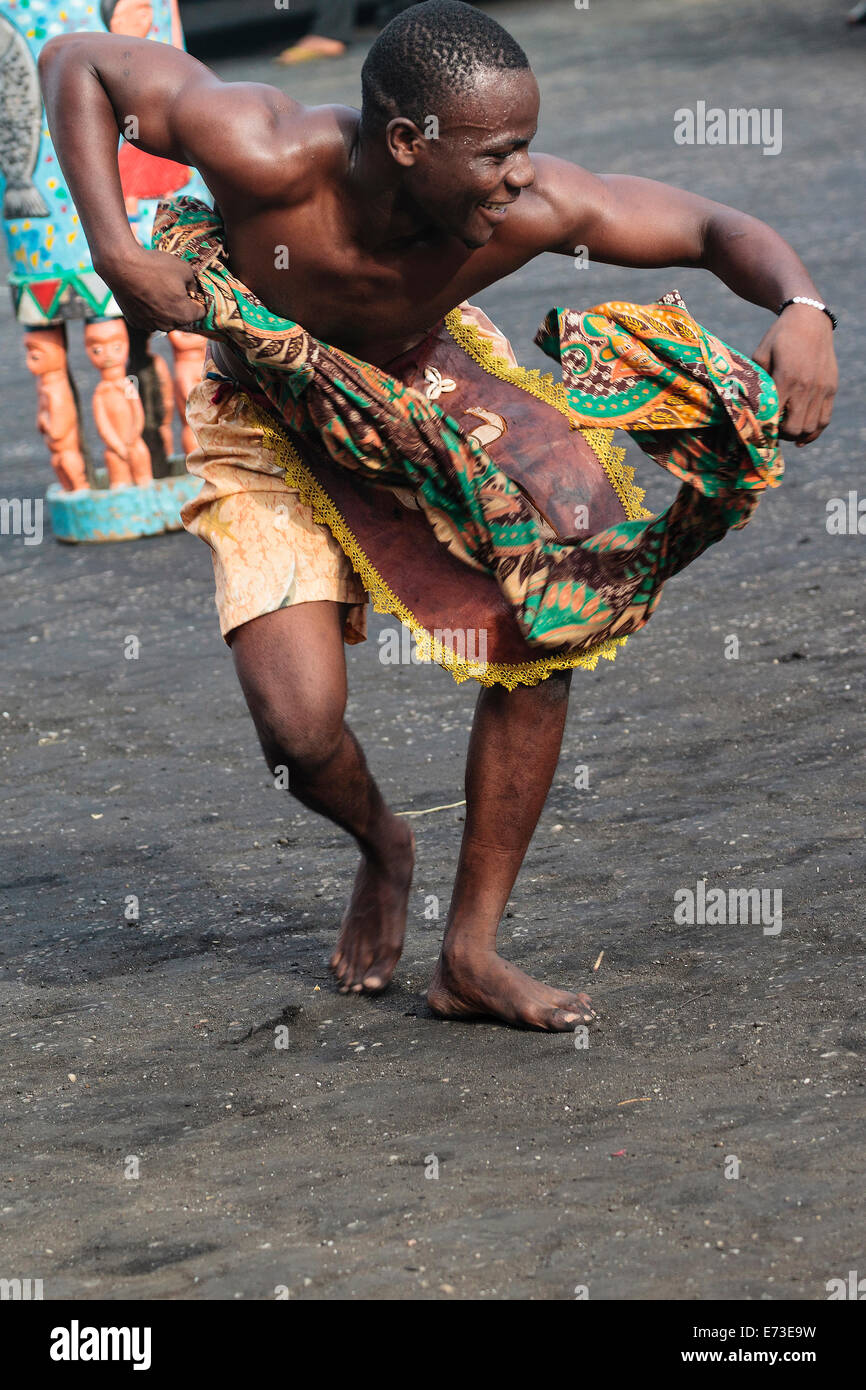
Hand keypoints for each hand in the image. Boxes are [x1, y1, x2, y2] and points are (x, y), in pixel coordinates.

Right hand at [96, 244, 204, 333]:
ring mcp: (151, 326)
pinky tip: (143, 295)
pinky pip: (148, 318)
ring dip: (164, 309)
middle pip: (182, 318)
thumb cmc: (155, 266)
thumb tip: (193, 291)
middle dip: (181, 306)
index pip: (200, 313)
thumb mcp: (184, 269)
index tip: (190, 291)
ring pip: (164, 320)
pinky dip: (148, 310)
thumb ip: (194, 284)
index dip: (197, 300)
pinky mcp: (136, 322)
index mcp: (185, 315)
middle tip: (172, 288)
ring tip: (156, 290)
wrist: (121, 266)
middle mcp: (169, 325)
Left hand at [752, 305, 837, 446]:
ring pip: (810, 428)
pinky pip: (825, 420)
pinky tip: (801, 438)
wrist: (810, 320)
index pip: (774, 416)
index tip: (756, 430)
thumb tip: (746, 406)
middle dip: (780, 435)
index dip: (764, 428)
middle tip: (771, 430)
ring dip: (796, 435)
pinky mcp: (831, 388)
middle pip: (794, 428)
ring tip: (785, 432)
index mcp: (786, 378)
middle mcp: (806, 386)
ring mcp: (821, 389)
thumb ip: (756, 381)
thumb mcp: (761, 355)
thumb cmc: (779, 337)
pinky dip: (814, 432)